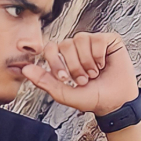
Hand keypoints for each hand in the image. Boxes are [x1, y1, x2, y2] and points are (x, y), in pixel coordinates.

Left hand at [22, 32, 139, 117]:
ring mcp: (92, 42)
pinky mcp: (108, 40)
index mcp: (64, 59)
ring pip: (80, 39)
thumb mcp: (64, 93)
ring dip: (86, 62)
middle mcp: (77, 48)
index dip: (55, 63)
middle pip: (65, 44)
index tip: (64, 78)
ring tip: (94, 74)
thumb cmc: (92, 98)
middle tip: (84, 79)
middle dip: (74, 67)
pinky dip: (99, 55)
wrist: (115, 102)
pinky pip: (97, 39)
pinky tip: (103, 65)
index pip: (50, 48)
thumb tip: (25, 69)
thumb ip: (44, 81)